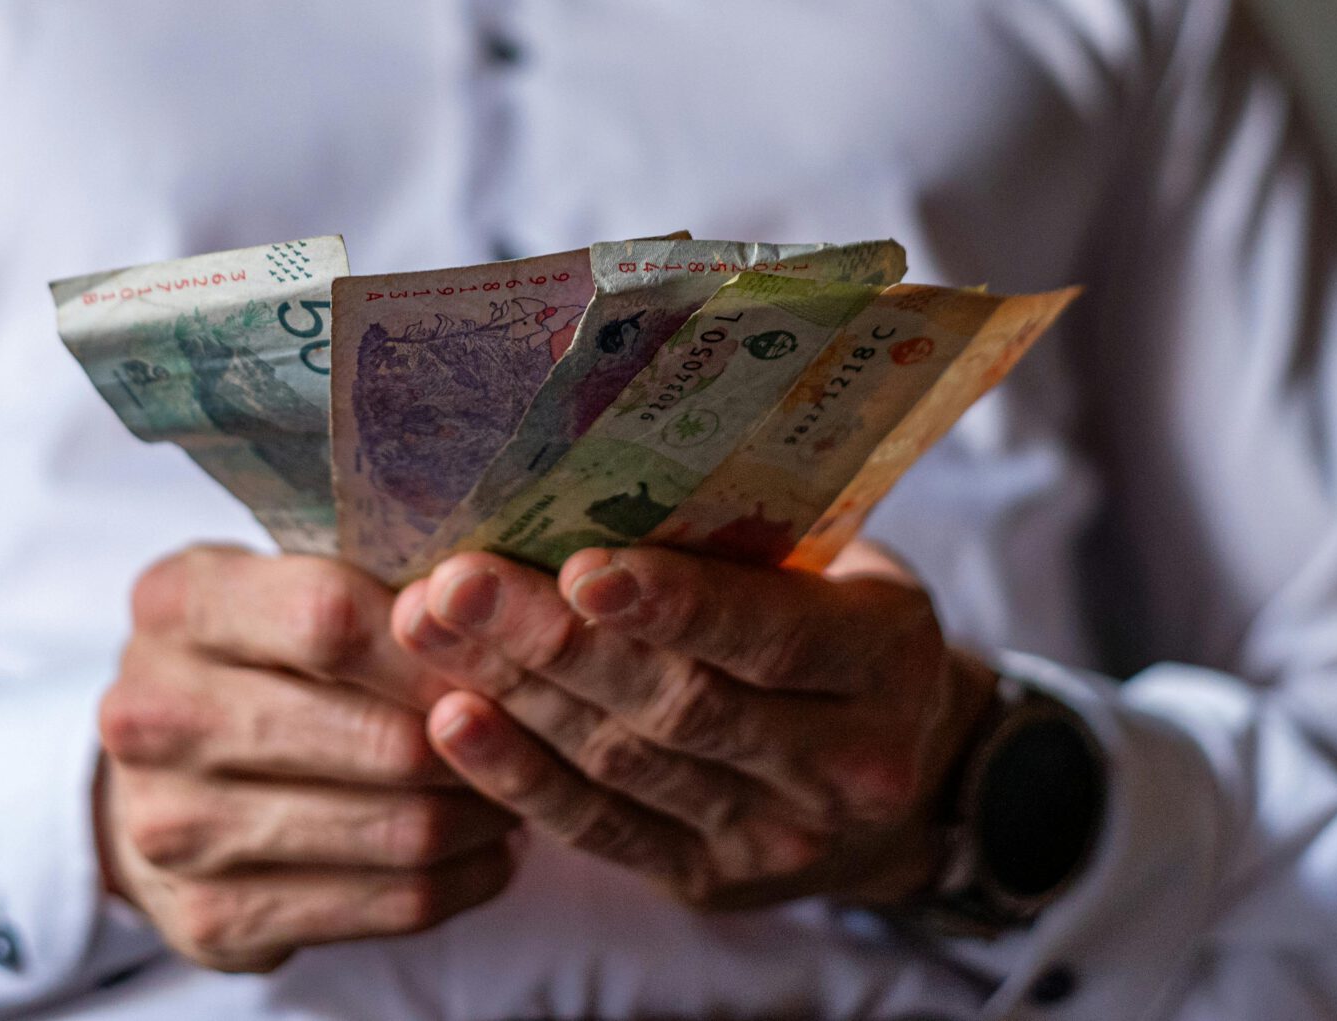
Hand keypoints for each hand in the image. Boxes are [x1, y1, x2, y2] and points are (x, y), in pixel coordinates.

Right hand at [96, 546, 519, 971]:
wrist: (154, 781)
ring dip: (483, 812)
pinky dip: (463, 878)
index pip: (331, 619)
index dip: (439, 644)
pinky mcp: (212, 919)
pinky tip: (486, 848)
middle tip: (537, 728)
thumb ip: (368, 580)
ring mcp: (173, 828)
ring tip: (519, 784)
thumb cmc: (252, 656)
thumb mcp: (278, 582)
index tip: (506, 649)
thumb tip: (497, 599)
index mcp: (174, 605)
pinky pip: (390, 905)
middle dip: (479, 737)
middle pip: (378, 739)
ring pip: (398, 829)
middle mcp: (152, 716)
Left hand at [392, 540, 992, 912]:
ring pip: (625, 764)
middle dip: (553, 642)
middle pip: (679, 703)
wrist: (910, 776)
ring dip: (514, 694)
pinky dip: (519, 778)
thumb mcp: (845, 566)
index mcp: (886, 660)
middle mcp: (844, 765)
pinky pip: (602, 831)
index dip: (674, 605)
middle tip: (457, 583)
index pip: (771, 634)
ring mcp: (776, 838)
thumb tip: (599, 455)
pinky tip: (452, 722)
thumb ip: (752, 538)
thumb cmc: (846, 625)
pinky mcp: (709, 881)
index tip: (578, 564)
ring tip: (426, 631)